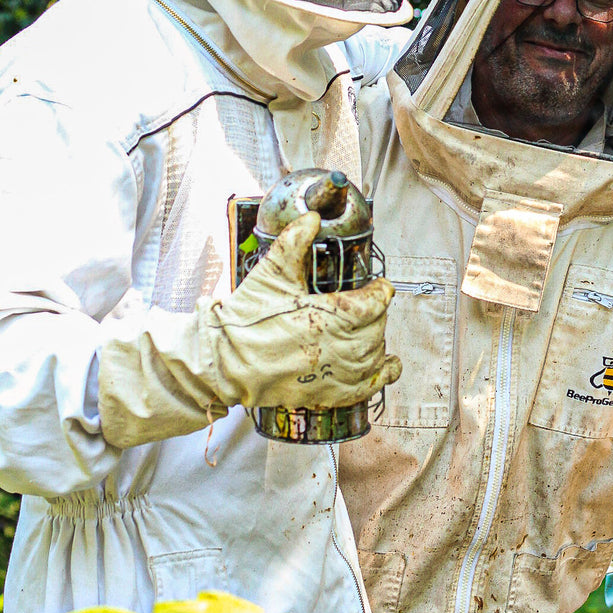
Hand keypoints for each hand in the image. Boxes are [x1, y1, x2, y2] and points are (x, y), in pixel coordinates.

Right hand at [204, 211, 399, 411]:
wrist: (224, 360)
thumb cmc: (246, 319)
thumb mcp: (270, 272)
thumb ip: (294, 240)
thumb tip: (312, 218)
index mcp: (327, 316)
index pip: (372, 303)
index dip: (381, 292)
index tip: (380, 285)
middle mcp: (336, 347)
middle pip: (376, 328)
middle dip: (376, 314)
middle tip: (367, 304)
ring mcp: (333, 374)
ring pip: (373, 355)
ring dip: (377, 340)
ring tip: (369, 328)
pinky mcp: (326, 394)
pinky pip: (367, 387)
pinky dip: (382, 375)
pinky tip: (388, 366)